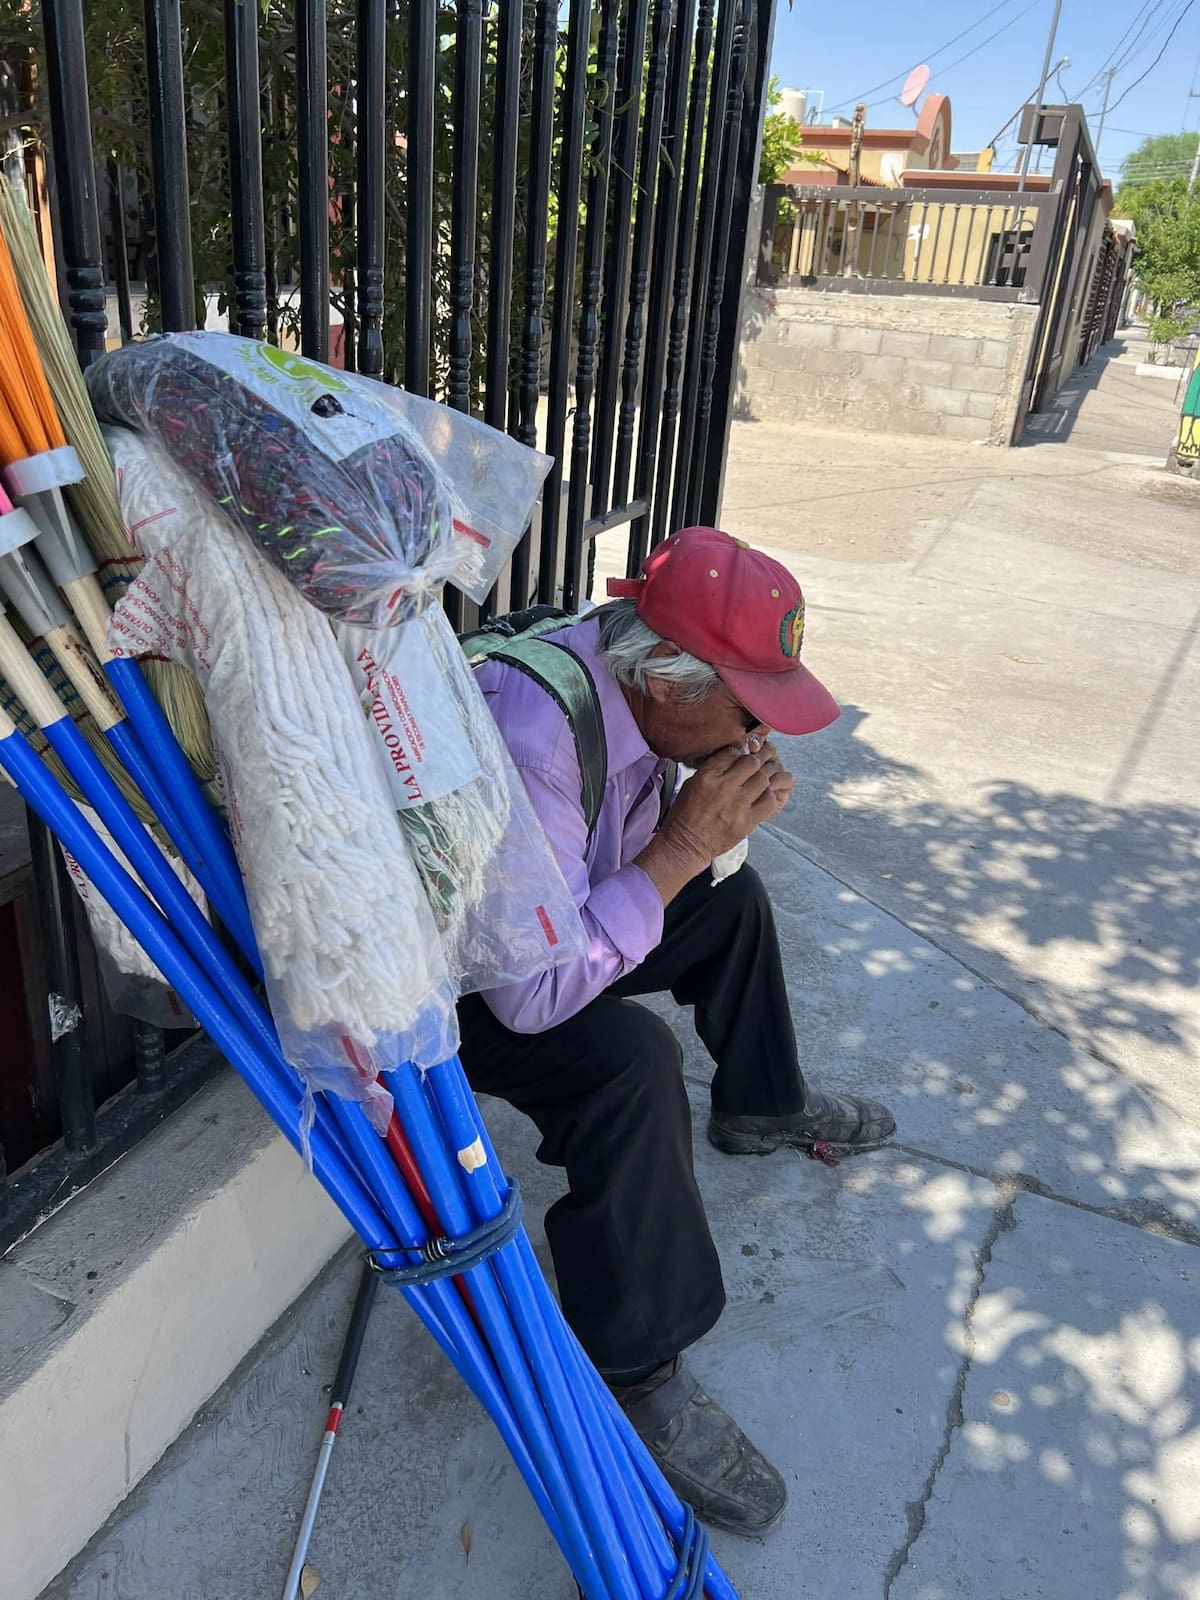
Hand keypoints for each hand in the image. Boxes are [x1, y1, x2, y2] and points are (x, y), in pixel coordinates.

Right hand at [663, 738, 793, 864]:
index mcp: (707, 776)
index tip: (740, 757)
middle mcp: (724, 787)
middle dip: (755, 762)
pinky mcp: (747, 821)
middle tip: (755, 767)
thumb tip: (733, 758)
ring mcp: (738, 805)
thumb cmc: (686, 815)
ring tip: (758, 782)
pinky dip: (768, 797)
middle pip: (752, 762)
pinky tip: (762, 798)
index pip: (733, 752)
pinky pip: (769, 801)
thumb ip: (713, 769)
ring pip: (764, 779)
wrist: (686, 844)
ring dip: (763, 779)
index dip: (739, 753)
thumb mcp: (692, 783)